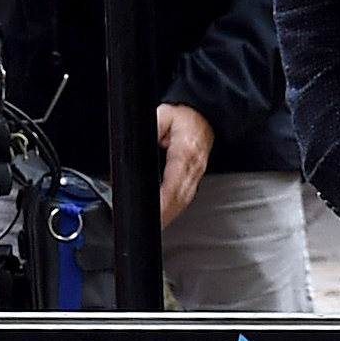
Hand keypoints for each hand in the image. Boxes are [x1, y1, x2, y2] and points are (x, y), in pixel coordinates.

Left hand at [156, 103, 213, 224]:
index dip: (166, 198)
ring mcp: (197, 174)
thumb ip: (150, 130)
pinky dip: (176, 209)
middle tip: (151, 224)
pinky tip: (166, 215)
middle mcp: (194, 166)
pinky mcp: (195, 178)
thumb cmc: (183, 118)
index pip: (175, 179)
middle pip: (182, 196)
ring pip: (185, 200)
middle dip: (167, 213)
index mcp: (186, 151)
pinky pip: (187, 197)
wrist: (204, 117)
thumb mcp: (163, 116)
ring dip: (171, 214)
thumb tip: (135, 143)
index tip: (156, 210)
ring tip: (157, 223)